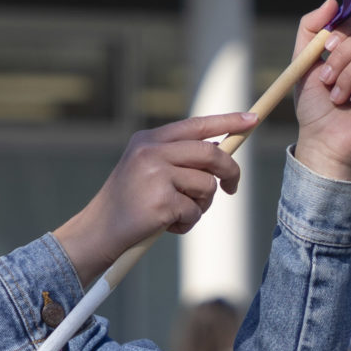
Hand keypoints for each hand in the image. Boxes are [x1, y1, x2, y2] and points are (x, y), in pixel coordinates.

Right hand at [55, 111, 253, 283]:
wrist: (99, 231)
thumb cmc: (129, 203)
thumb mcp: (147, 169)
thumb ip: (178, 157)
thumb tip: (221, 151)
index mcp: (149, 140)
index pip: (196, 125)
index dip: (227, 121)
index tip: (251, 119)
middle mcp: (151, 152)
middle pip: (211, 154)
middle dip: (230, 172)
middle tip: (232, 188)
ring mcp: (156, 176)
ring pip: (207, 186)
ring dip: (201, 205)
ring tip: (178, 213)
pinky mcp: (161, 202)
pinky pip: (194, 211)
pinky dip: (187, 223)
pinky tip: (166, 226)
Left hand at [290, 0, 350, 180]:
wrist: (322, 142)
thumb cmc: (314, 107)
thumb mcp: (303, 60)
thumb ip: (311, 27)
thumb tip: (333, 1)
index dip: (345, 27)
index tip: (326, 46)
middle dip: (342, 53)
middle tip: (327, 78)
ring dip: (348, 74)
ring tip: (338, 96)